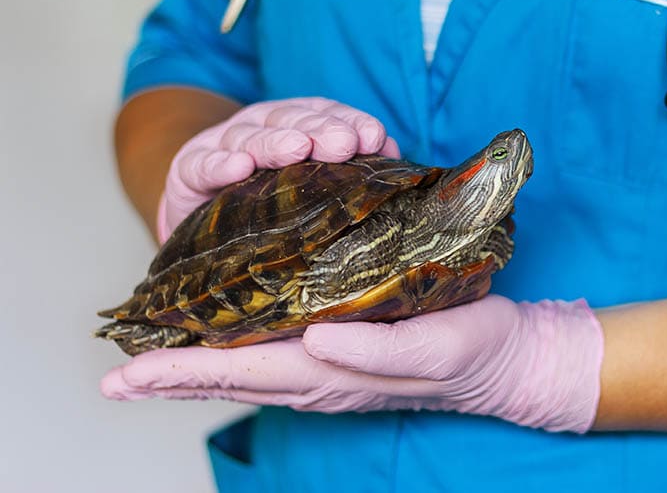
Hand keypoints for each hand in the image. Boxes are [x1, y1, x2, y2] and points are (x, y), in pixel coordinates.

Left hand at [100, 295, 604, 432]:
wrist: (501, 360)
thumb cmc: (472, 350)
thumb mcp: (433, 345)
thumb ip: (375, 350)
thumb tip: (314, 340)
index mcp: (334, 373)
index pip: (243, 371)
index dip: (181, 372)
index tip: (128, 372)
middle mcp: (319, 375)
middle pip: (230, 375)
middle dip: (169, 376)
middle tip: (114, 375)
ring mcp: (327, 369)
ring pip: (245, 368)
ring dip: (191, 368)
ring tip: (147, 364)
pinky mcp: (340, 353)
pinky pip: (271, 357)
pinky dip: (231, 354)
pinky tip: (219, 342)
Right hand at [156, 97, 399, 242]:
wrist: (199, 218)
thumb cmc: (266, 202)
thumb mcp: (308, 184)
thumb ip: (349, 167)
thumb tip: (393, 155)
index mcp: (294, 126)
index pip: (325, 115)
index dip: (350, 121)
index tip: (376, 138)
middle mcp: (260, 128)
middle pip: (292, 120)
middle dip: (320, 130)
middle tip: (344, 144)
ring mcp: (222, 145)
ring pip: (249, 136)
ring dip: (274, 141)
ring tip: (296, 149)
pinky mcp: (187, 170)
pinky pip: (202, 165)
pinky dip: (219, 164)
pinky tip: (237, 167)